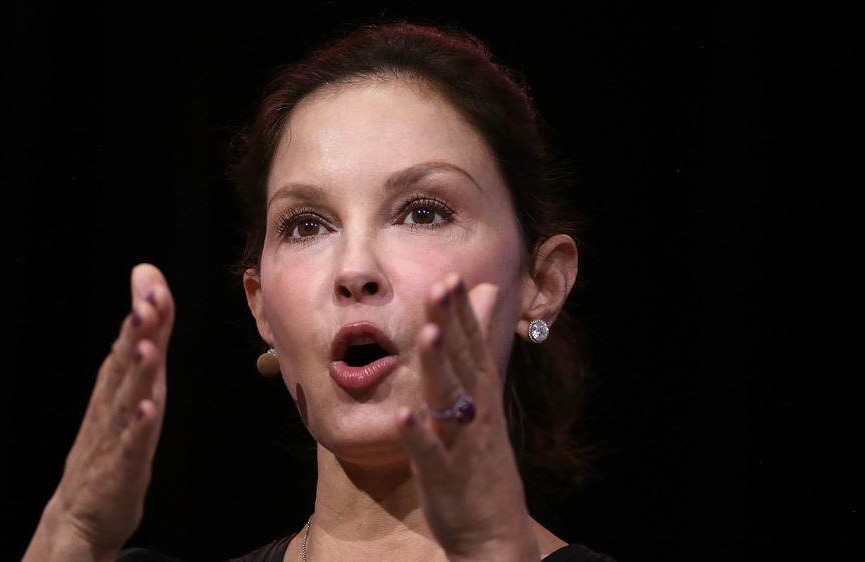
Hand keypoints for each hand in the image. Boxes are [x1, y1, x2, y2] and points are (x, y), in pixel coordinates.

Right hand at [24, 264, 174, 561]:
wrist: (80, 514)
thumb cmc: (111, 441)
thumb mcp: (133, 381)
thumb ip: (147, 333)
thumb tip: (148, 279)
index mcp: (119, 383)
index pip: (132, 341)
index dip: (144, 313)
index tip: (150, 281)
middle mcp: (114, 404)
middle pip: (127, 363)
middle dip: (137, 332)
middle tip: (145, 301)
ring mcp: (116, 435)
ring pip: (128, 399)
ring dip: (138, 373)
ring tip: (147, 347)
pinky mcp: (122, 469)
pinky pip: (132, 446)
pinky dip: (139, 428)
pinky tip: (146, 410)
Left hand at [396, 274, 539, 560]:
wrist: (495, 533)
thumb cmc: (481, 463)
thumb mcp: (484, 405)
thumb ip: (476, 355)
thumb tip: (485, 300)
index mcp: (482, 398)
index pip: (473, 346)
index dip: (462, 312)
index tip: (452, 276)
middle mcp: (475, 415)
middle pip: (463, 363)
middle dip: (453, 324)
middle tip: (443, 285)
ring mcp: (461, 445)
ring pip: (449, 400)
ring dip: (439, 367)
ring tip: (429, 334)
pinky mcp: (444, 477)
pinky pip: (429, 453)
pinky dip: (418, 433)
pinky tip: (403, 414)